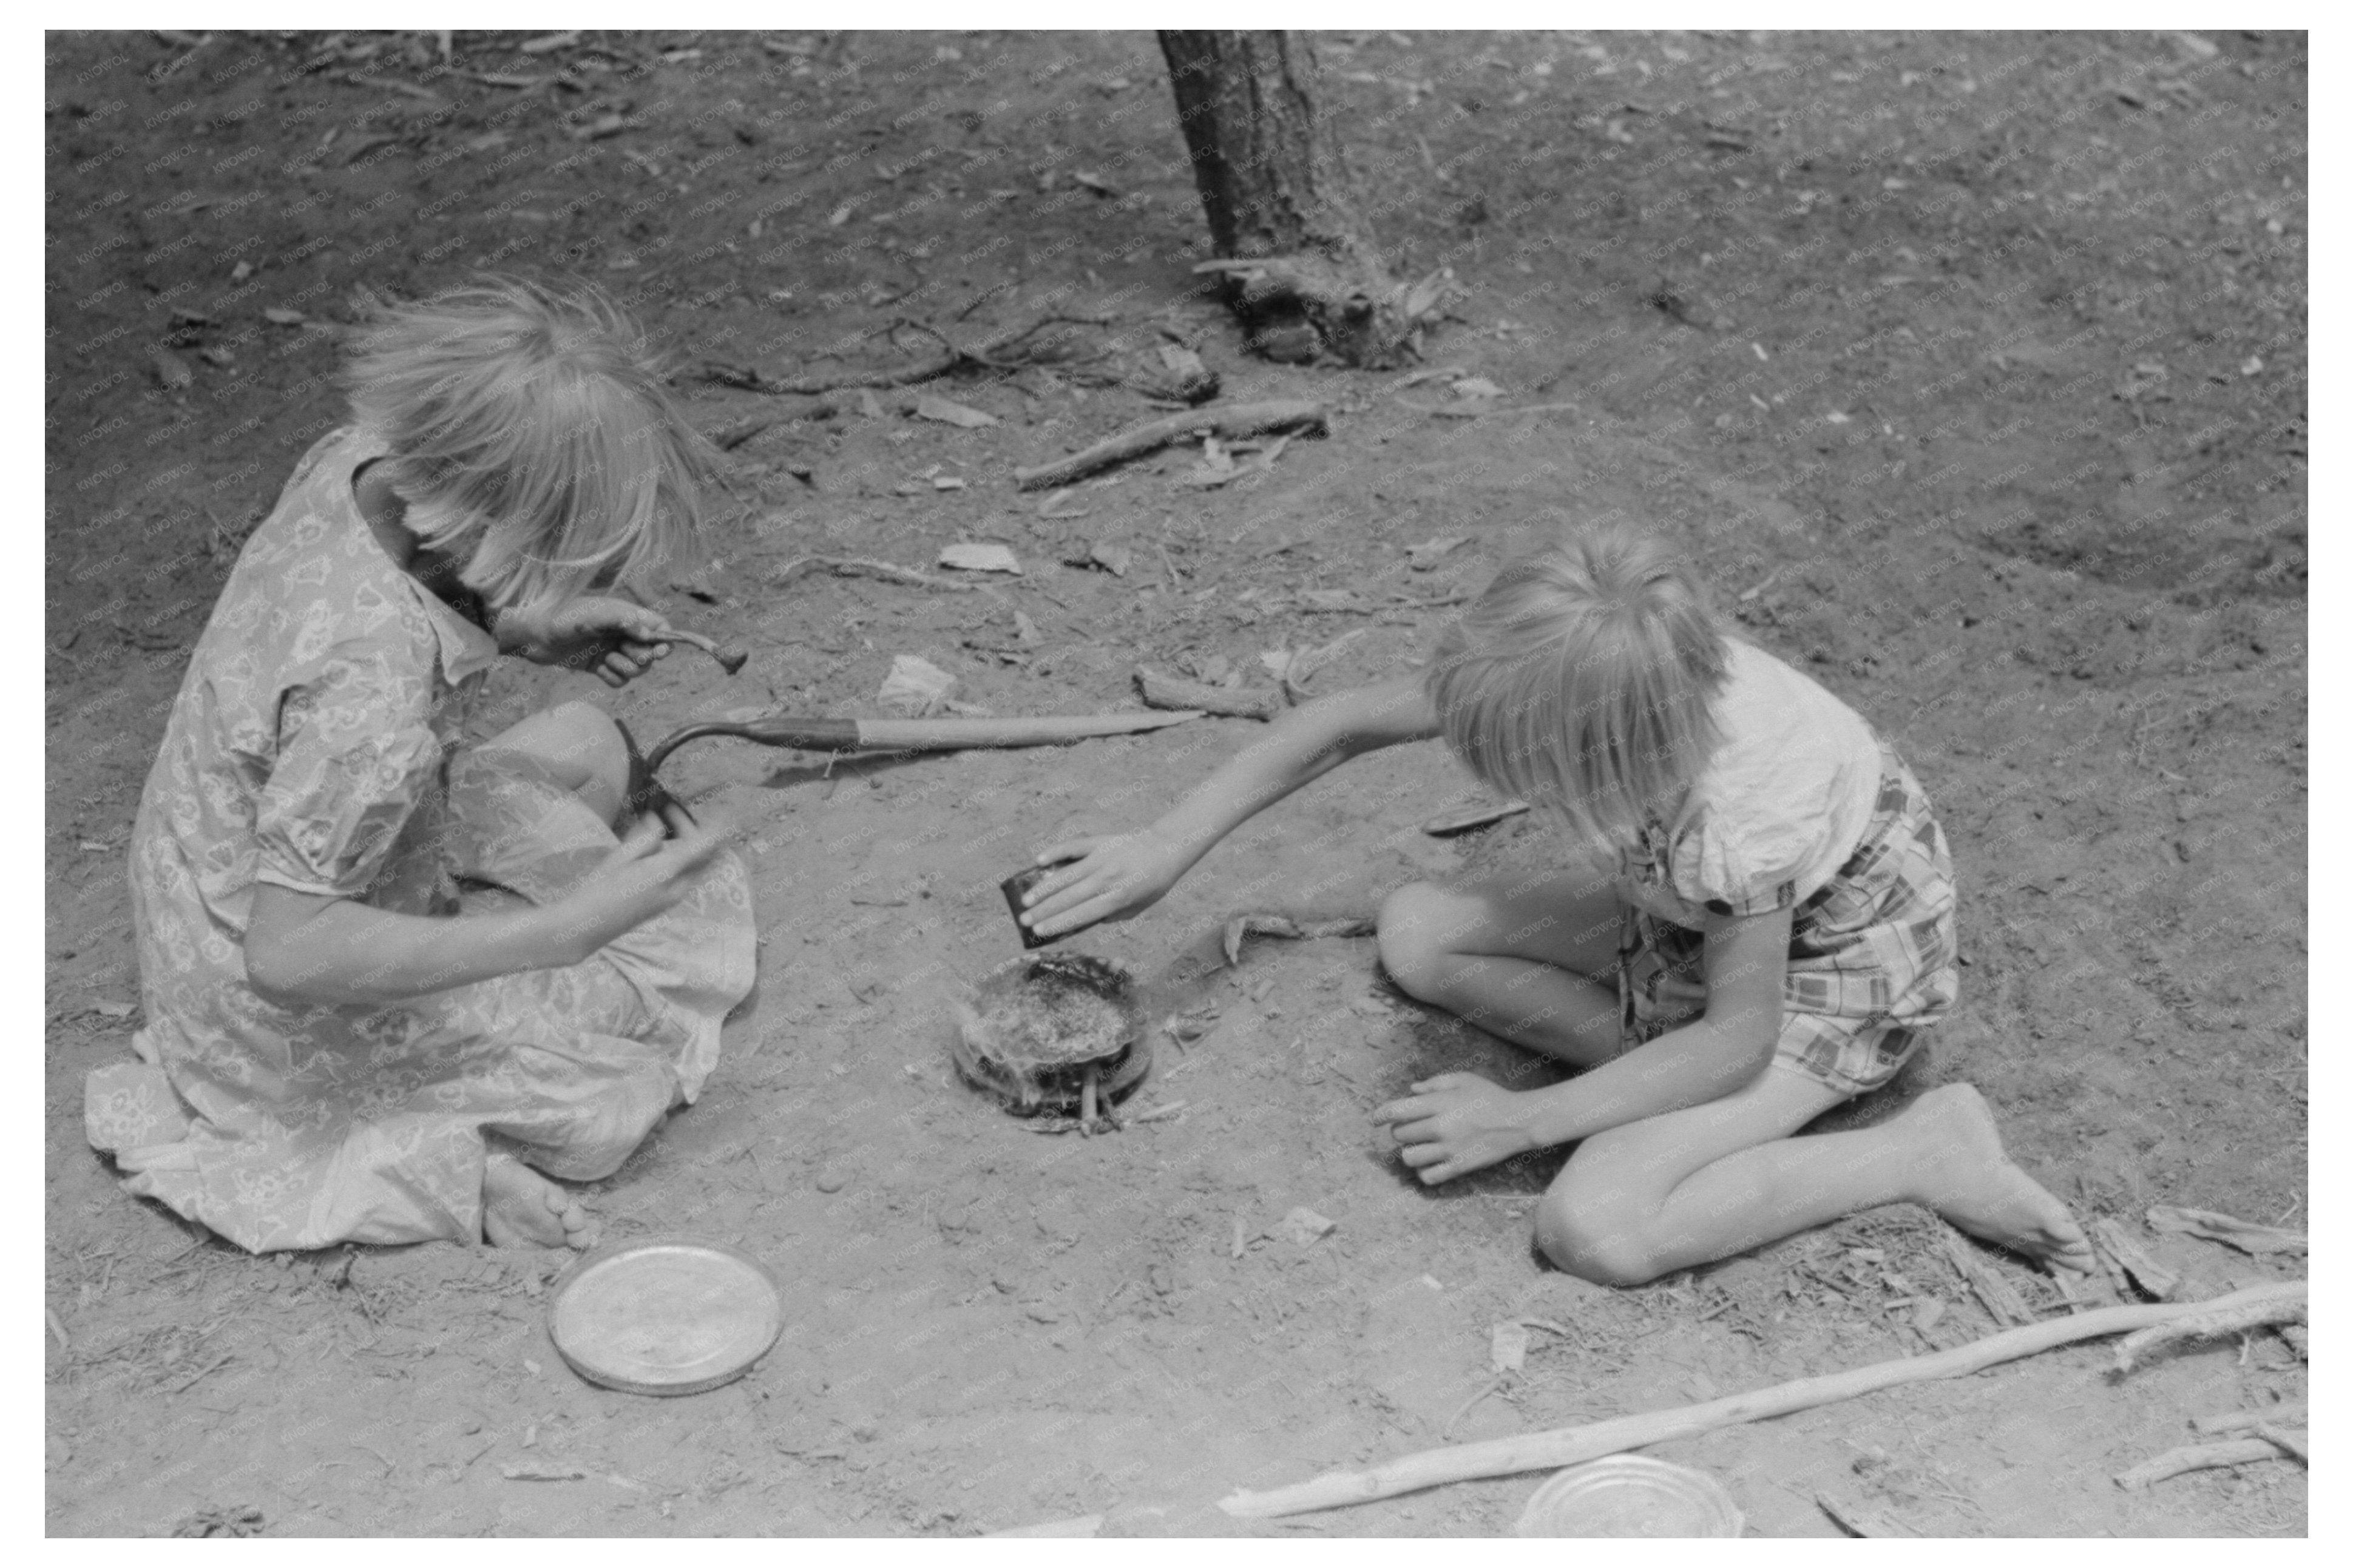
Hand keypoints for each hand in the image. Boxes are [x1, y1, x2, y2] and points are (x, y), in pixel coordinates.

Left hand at [499, 596, 674, 687]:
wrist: (531, 635)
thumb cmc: (560, 617)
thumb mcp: (593, 615)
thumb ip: (623, 620)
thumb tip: (649, 633)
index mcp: (625, 615)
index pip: (659, 626)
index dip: (664, 640)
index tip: (659, 653)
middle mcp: (621, 632)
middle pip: (650, 652)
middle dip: (641, 659)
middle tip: (620, 654)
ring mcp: (611, 650)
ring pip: (636, 669)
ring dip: (625, 669)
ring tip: (606, 662)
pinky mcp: (599, 665)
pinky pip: (619, 680)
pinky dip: (613, 678)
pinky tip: (598, 670)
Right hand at [555, 803, 729, 954]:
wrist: (587, 927)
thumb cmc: (599, 889)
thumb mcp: (621, 856)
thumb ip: (646, 838)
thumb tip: (658, 825)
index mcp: (667, 872)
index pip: (704, 847)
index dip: (716, 830)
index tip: (724, 814)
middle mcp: (678, 887)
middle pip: (702, 856)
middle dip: (694, 831)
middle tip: (671, 812)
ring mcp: (673, 898)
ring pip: (695, 867)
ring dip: (688, 845)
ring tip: (664, 824)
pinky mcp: (665, 903)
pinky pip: (684, 876)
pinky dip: (680, 858)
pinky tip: (658, 848)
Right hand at [1017, 829, 1193, 939]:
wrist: (1165, 849)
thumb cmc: (1151, 884)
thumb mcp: (1136, 908)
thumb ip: (1110, 916)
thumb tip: (1081, 920)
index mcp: (1117, 899)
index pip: (1080, 915)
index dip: (1057, 923)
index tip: (1039, 931)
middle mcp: (1107, 879)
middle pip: (1068, 898)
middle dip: (1044, 910)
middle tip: (1024, 920)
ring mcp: (1101, 859)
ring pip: (1066, 875)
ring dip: (1044, 888)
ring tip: (1026, 899)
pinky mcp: (1098, 842)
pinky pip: (1073, 847)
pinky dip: (1056, 852)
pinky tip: (1040, 860)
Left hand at [1371, 1072, 1536, 1184]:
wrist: (1518, 1121)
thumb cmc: (1489, 1096)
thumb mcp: (1463, 1079)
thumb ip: (1433, 1083)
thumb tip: (1410, 1091)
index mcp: (1439, 1103)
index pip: (1396, 1111)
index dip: (1380, 1115)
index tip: (1376, 1119)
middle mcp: (1440, 1127)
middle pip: (1399, 1135)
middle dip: (1401, 1130)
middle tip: (1412, 1127)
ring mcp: (1449, 1149)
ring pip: (1408, 1158)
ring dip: (1410, 1151)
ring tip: (1420, 1145)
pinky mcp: (1459, 1166)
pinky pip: (1428, 1177)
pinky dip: (1424, 1171)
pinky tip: (1431, 1161)